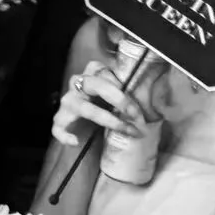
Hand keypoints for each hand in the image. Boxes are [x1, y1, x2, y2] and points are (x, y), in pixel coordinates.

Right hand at [50, 52, 164, 152]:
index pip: (106, 72)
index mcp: (92, 74)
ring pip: (82, 107)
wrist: (85, 126)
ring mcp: (67, 102)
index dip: (123, 87)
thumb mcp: (116, 96)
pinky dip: (65, 135)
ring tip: (124, 129)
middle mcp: (77, 84)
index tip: (139, 106)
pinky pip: (58, 127)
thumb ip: (126, 93)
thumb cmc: (104, 105)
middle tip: (137, 116)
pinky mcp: (60, 120)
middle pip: (96, 85)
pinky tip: (75, 141)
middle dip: (120, 99)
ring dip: (106, 119)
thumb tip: (155, 101)